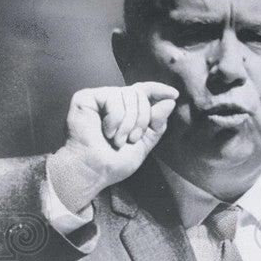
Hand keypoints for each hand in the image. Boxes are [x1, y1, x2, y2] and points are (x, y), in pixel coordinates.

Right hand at [48, 82, 178, 211]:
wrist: (94, 170)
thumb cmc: (115, 161)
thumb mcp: (144, 143)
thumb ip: (157, 123)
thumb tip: (170, 100)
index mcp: (126, 110)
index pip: (145, 91)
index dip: (159, 90)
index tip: (175, 94)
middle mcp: (113, 101)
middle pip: (140, 94)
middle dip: (142, 119)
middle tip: (132, 139)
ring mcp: (99, 98)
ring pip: (128, 95)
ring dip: (128, 123)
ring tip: (117, 140)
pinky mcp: (86, 97)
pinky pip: (113, 97)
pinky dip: (115, 118)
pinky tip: (106, 132)